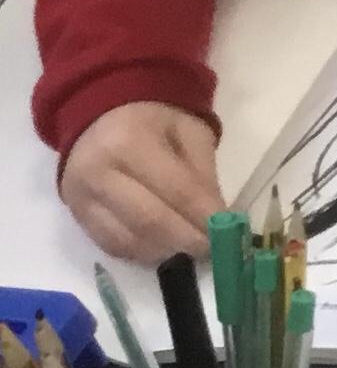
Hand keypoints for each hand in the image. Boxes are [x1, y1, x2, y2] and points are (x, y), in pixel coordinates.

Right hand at [61, 101, 224, 260]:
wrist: (100, 114)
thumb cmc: (154, 120)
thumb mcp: (189, 132)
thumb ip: (204, 174)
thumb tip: (220, 218)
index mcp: (129, 142)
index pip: (176, 189)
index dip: (205, 216)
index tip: (230, 234)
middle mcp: (99, 173)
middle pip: (148, 220)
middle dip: (186, 240)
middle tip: (215, 251)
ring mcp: (82, 198)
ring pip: (127, 240)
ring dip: (165, 252)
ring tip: (193, 252)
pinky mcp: (75, 215)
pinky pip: (111, 245)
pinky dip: (142, 253)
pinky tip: (165, 250)